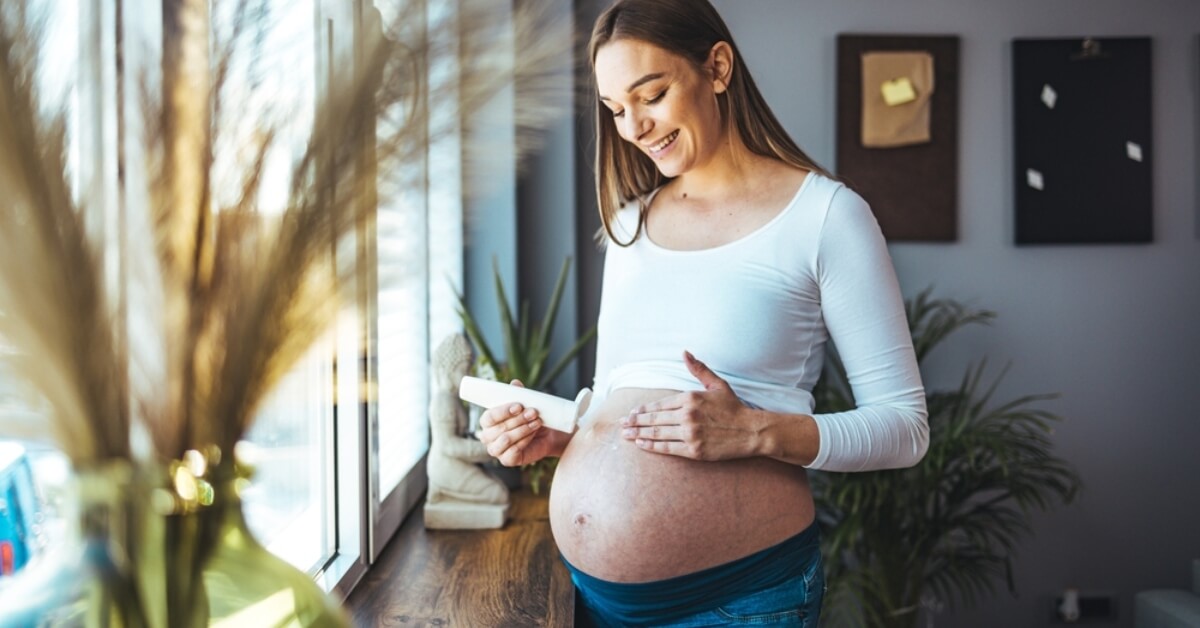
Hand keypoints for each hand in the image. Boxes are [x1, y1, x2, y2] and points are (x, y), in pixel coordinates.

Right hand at [476, 380, 563, 466]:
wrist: (548, 433)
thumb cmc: (532, 417)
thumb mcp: (526, 403)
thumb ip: (518, 393)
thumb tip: (514, 383)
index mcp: (487, 421)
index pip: (489, 417)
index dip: (503, 411)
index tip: (519, 405)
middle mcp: (487, 436)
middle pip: (498, 428)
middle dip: (517, 419)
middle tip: (533, 412)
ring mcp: (496, 450)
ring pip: (505, 439)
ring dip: (522, 429)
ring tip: (537, 421)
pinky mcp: (507, 460)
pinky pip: (513, 451)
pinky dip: (525, 440)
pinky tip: (533, 432)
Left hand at [621, 351, 757, 460]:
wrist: (751, 431)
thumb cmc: (733, 407)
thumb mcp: (717, 384)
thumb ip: (699, 369)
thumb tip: (685, 352)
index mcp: (690, 398)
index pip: (659, 404)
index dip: (643, 410)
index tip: (631, 412)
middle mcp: (687, 415)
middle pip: (654, 419)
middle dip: (635, 422)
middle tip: (621, 424)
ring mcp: (690, 434)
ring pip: (658, 433)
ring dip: (639, 434)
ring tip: (626, 435)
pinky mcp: (694, 450)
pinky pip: (668, 448)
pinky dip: (652, 446)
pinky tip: (641, 445)